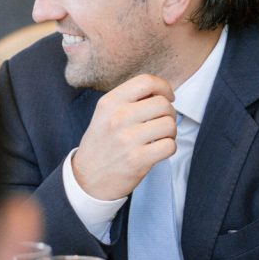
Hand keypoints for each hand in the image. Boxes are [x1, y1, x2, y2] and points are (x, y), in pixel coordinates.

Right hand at [70, 75, 176, 202]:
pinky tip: (158, 150)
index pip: (146, 82)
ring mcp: (128, 139)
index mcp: (110, 102)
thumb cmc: (102, 143)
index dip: (164, 88)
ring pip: (169, 124)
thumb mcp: (106, 114)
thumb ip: (130, 99)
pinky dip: (168, 147)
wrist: (88, 178)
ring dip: (170, 132)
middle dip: (169, 113)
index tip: (167, 97)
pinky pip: (169, 145)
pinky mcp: (138, 160)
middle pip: (163, 104)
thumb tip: (161, 91)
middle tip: (161, 122)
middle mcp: (118, 118)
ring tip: (159, 137)